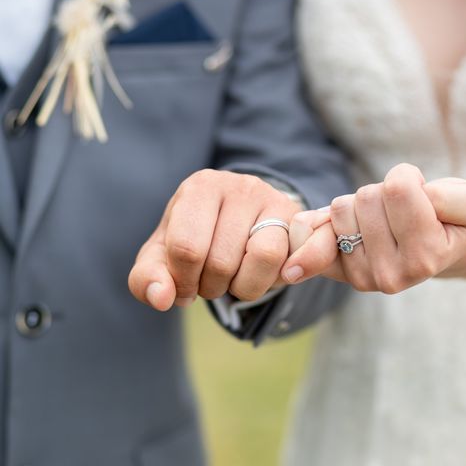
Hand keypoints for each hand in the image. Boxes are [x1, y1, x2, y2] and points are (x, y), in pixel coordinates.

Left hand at [129, 169, 301, 310]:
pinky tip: (258, 275)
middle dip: (212, 287)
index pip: (186, 248)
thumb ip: (147, 278)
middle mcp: (238, 185)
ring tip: (234, 279)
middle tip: (211, 282)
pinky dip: (271, 282)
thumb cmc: (198, 239)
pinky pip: (287, 262)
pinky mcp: (298, 220)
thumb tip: (161, 299)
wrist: (246, 222)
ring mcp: (272, 199)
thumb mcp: (164, 256)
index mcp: (199, 187)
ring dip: (245, 287)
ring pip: (263, 257)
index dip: (183, 282)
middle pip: (222, 260)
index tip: (184, 288)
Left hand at [281, 164, 465, 293]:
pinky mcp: (338, 271)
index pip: (398, 188)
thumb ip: (451, 197)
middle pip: (367, 196)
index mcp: (426, 257)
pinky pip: (313, 231)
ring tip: (385, 220)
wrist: (437, 248)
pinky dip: (319, 221)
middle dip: (384, 192)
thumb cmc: (454, 219)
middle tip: (402, 211)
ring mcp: (362, 276)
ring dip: (361, 203)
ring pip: (342, 207)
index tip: (424, 196)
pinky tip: (336, 225)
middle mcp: (392, 275)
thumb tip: (397, 195)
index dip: (409, 177)